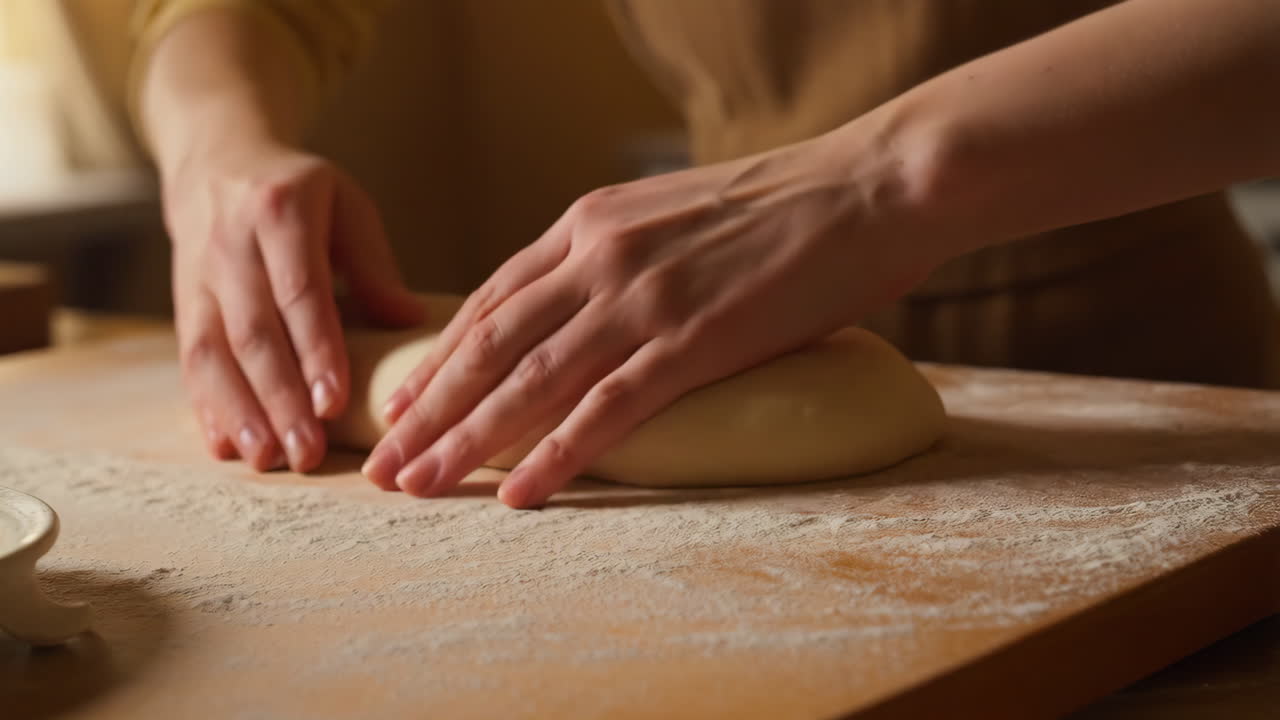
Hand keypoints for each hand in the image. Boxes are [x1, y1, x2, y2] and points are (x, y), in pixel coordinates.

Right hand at [166, 138, 423, 470]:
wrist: (217, 161)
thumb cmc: (301, 192)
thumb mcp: (347, 205)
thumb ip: (375, 264)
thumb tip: (409, 319)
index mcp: (280, 213)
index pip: (300, 293)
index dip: (316, 351)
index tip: (334, 403)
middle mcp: (230, 245)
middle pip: (254, 333)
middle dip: (280, 399)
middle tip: (307, 452)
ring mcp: (197, 276)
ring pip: (213, 353)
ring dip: (239, 412)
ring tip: (267, 459)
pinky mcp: (181, 303)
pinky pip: (190, 359)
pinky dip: (206, 406)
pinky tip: (225, 446)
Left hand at [361, 131, 943, 506]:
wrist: (870, 185)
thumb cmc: (785, 201)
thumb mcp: (674, 210)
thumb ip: (621, 252)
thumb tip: (593, 301)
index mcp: (591, 221)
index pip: (491, 298)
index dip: (439, 356)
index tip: (403, 400)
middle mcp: (599, 256)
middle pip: (489, 344)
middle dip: (426, 409)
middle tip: (381, 463)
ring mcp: (643, 298)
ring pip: (530, 380)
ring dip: (468, 440)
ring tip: (419, 485)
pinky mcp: (694, 341)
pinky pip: (609, 410)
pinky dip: (558, 456)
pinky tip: (520, 495)